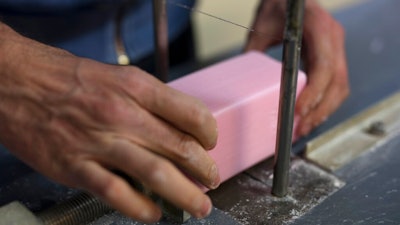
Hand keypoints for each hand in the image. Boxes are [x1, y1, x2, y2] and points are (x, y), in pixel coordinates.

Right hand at [0, 23, 219, 222]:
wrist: (16, 83)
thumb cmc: (67, 79)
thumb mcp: (116, 76)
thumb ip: (148, 101)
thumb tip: (177, 126)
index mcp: (135, 87)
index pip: (191, 113)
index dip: (209, 133)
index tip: (210, 143)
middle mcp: (122, 114)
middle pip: (180, 147)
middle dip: (205, 169)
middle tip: (213, 179)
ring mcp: (99, 143)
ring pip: (157, 175)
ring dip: (185, 195)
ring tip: (200, 205)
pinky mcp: (76, 167)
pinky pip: (118, 194)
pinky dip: (142, 209)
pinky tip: (155, 214)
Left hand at [245, 0, 348, 135]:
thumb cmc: (278, 6)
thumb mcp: (262, 25)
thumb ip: (254, 51)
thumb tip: (241, 83)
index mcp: (318, 27)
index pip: (324, 65)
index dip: (314, 91)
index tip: (299, 110)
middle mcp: (332, 38)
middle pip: (336, 81)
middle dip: (319, 109)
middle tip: (300, 128)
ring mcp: (335, 48)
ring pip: (340, 87)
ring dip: (324, 111)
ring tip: (304, 128)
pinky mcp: (332, 57)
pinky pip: (336, 84)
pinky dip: (325, 103)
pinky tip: (310, 116)